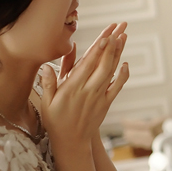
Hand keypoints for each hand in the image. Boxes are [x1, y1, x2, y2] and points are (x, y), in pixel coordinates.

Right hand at [39, 23, 129, 146]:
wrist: (71, 142)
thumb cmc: (55, 120)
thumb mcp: (46, 102)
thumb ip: (48, 83)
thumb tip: (46, 67)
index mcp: (72, 88)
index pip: (87, 65)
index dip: (98, 50)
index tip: (106, 36)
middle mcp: (88, 91)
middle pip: (103, 64)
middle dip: (112, 45)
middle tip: (119, 29)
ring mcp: (99, 96)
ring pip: (111, 72)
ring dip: (118, 54)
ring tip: (123, 37)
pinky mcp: (106, 103)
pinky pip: (117, 86)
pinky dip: (123, 74)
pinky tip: (125, 63)